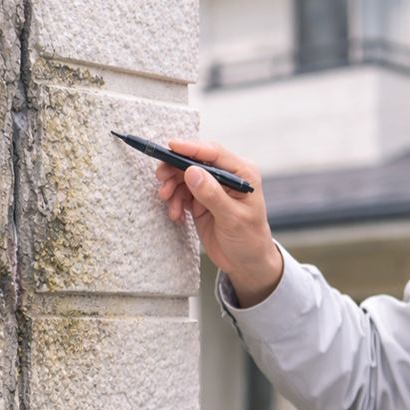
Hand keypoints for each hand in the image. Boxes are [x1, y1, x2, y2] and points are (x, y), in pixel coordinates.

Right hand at [153, 139, 282, 305]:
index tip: (171, 147)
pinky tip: (175, 215)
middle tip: (161, 179)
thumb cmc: (249, 240)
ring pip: (185, 176)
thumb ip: (212, 195)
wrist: (246, 263)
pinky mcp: (201, 200)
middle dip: (175, 169)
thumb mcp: (232, 218)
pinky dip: (174, 201)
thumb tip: (192, 171)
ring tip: (167, 202)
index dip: (191, 148)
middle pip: (195, 161)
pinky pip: (182, 193)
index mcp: (242, 173)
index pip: (214, 153)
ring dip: (172, 187)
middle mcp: (227, 176)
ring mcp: (213, 187)